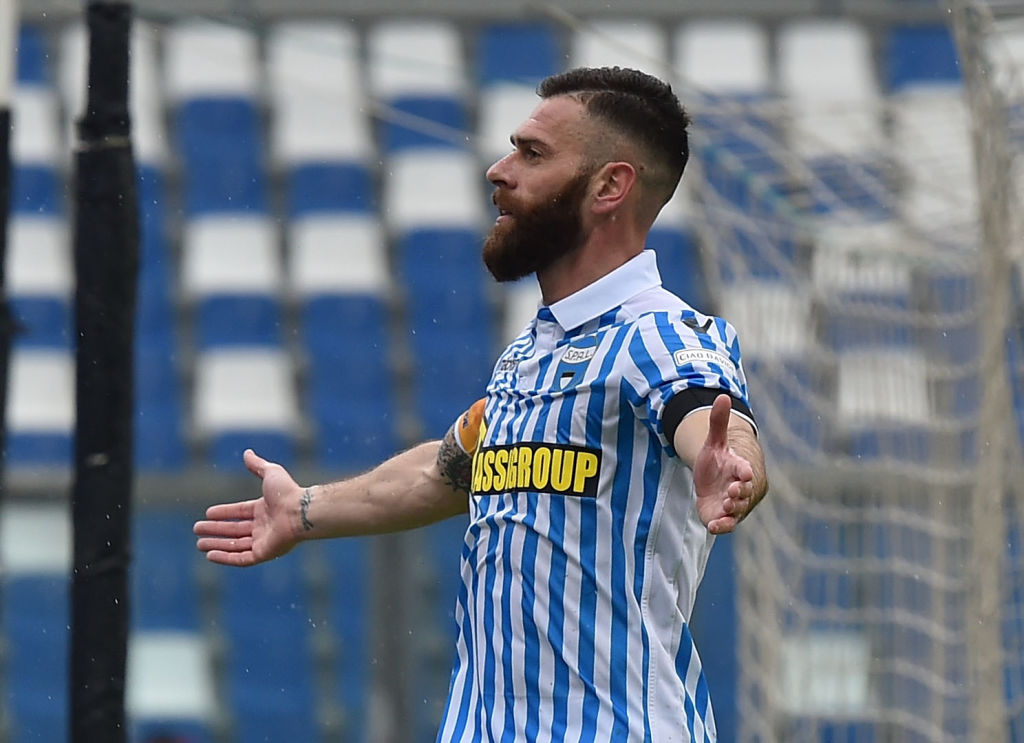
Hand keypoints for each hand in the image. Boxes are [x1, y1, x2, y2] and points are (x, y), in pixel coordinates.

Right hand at [193, 449, 302, 565]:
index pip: (240, 512)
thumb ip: (257, 465)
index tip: (207, 513)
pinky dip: (225, 558)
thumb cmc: (287, 492)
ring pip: (235, 545)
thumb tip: (247, 452)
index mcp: (265, 509)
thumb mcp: (270, 472)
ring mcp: (264, 541)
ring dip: (217, 545)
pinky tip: (210, 555)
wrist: (300, 511)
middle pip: (235, 530)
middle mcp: (264, 526)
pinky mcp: (264, 554)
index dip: (223, 513)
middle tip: (197, 529)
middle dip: (216, 530)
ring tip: (199, 544)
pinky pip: (241, 559)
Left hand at [693, 394, 755, 534]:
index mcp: (739, 468)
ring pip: (738, 510)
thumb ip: (718, 422)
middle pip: (745, 492)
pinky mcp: (723, 518)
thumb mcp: (714, 442)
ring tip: (725, 505)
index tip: (743, 473)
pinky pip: (727, 525)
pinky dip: (723, 526)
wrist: (715, 481)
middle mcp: (739, 488)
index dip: (744, 471)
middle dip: (740, 492)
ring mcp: (732, 504)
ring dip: (733, 509)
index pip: (745, 469)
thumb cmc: (718, 461)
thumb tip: (722, 396)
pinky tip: (714, 526)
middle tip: (732, 491)